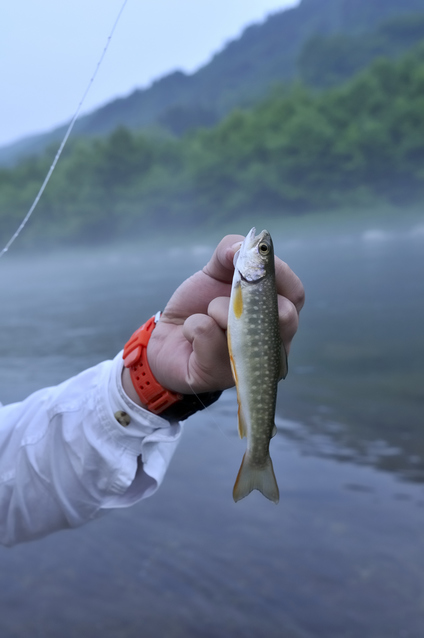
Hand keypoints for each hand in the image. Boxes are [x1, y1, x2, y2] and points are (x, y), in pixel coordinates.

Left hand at [123, 234, 304, 399]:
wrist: (165, 338)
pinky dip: (194, 325)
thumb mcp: (214, 271)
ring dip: (217, 308)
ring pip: (243, 325)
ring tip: (206, 314)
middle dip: (251, 294)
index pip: (296, 294)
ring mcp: (249, 362)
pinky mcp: (218, 375)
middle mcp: (271, 341)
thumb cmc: (199, 305)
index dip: (278, 273)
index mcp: (275, 313)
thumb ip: (230, 250)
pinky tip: (191, 334)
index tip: (248, 261)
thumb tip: (241, 248)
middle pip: (286, 316)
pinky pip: (209, 335)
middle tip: (230, 289)